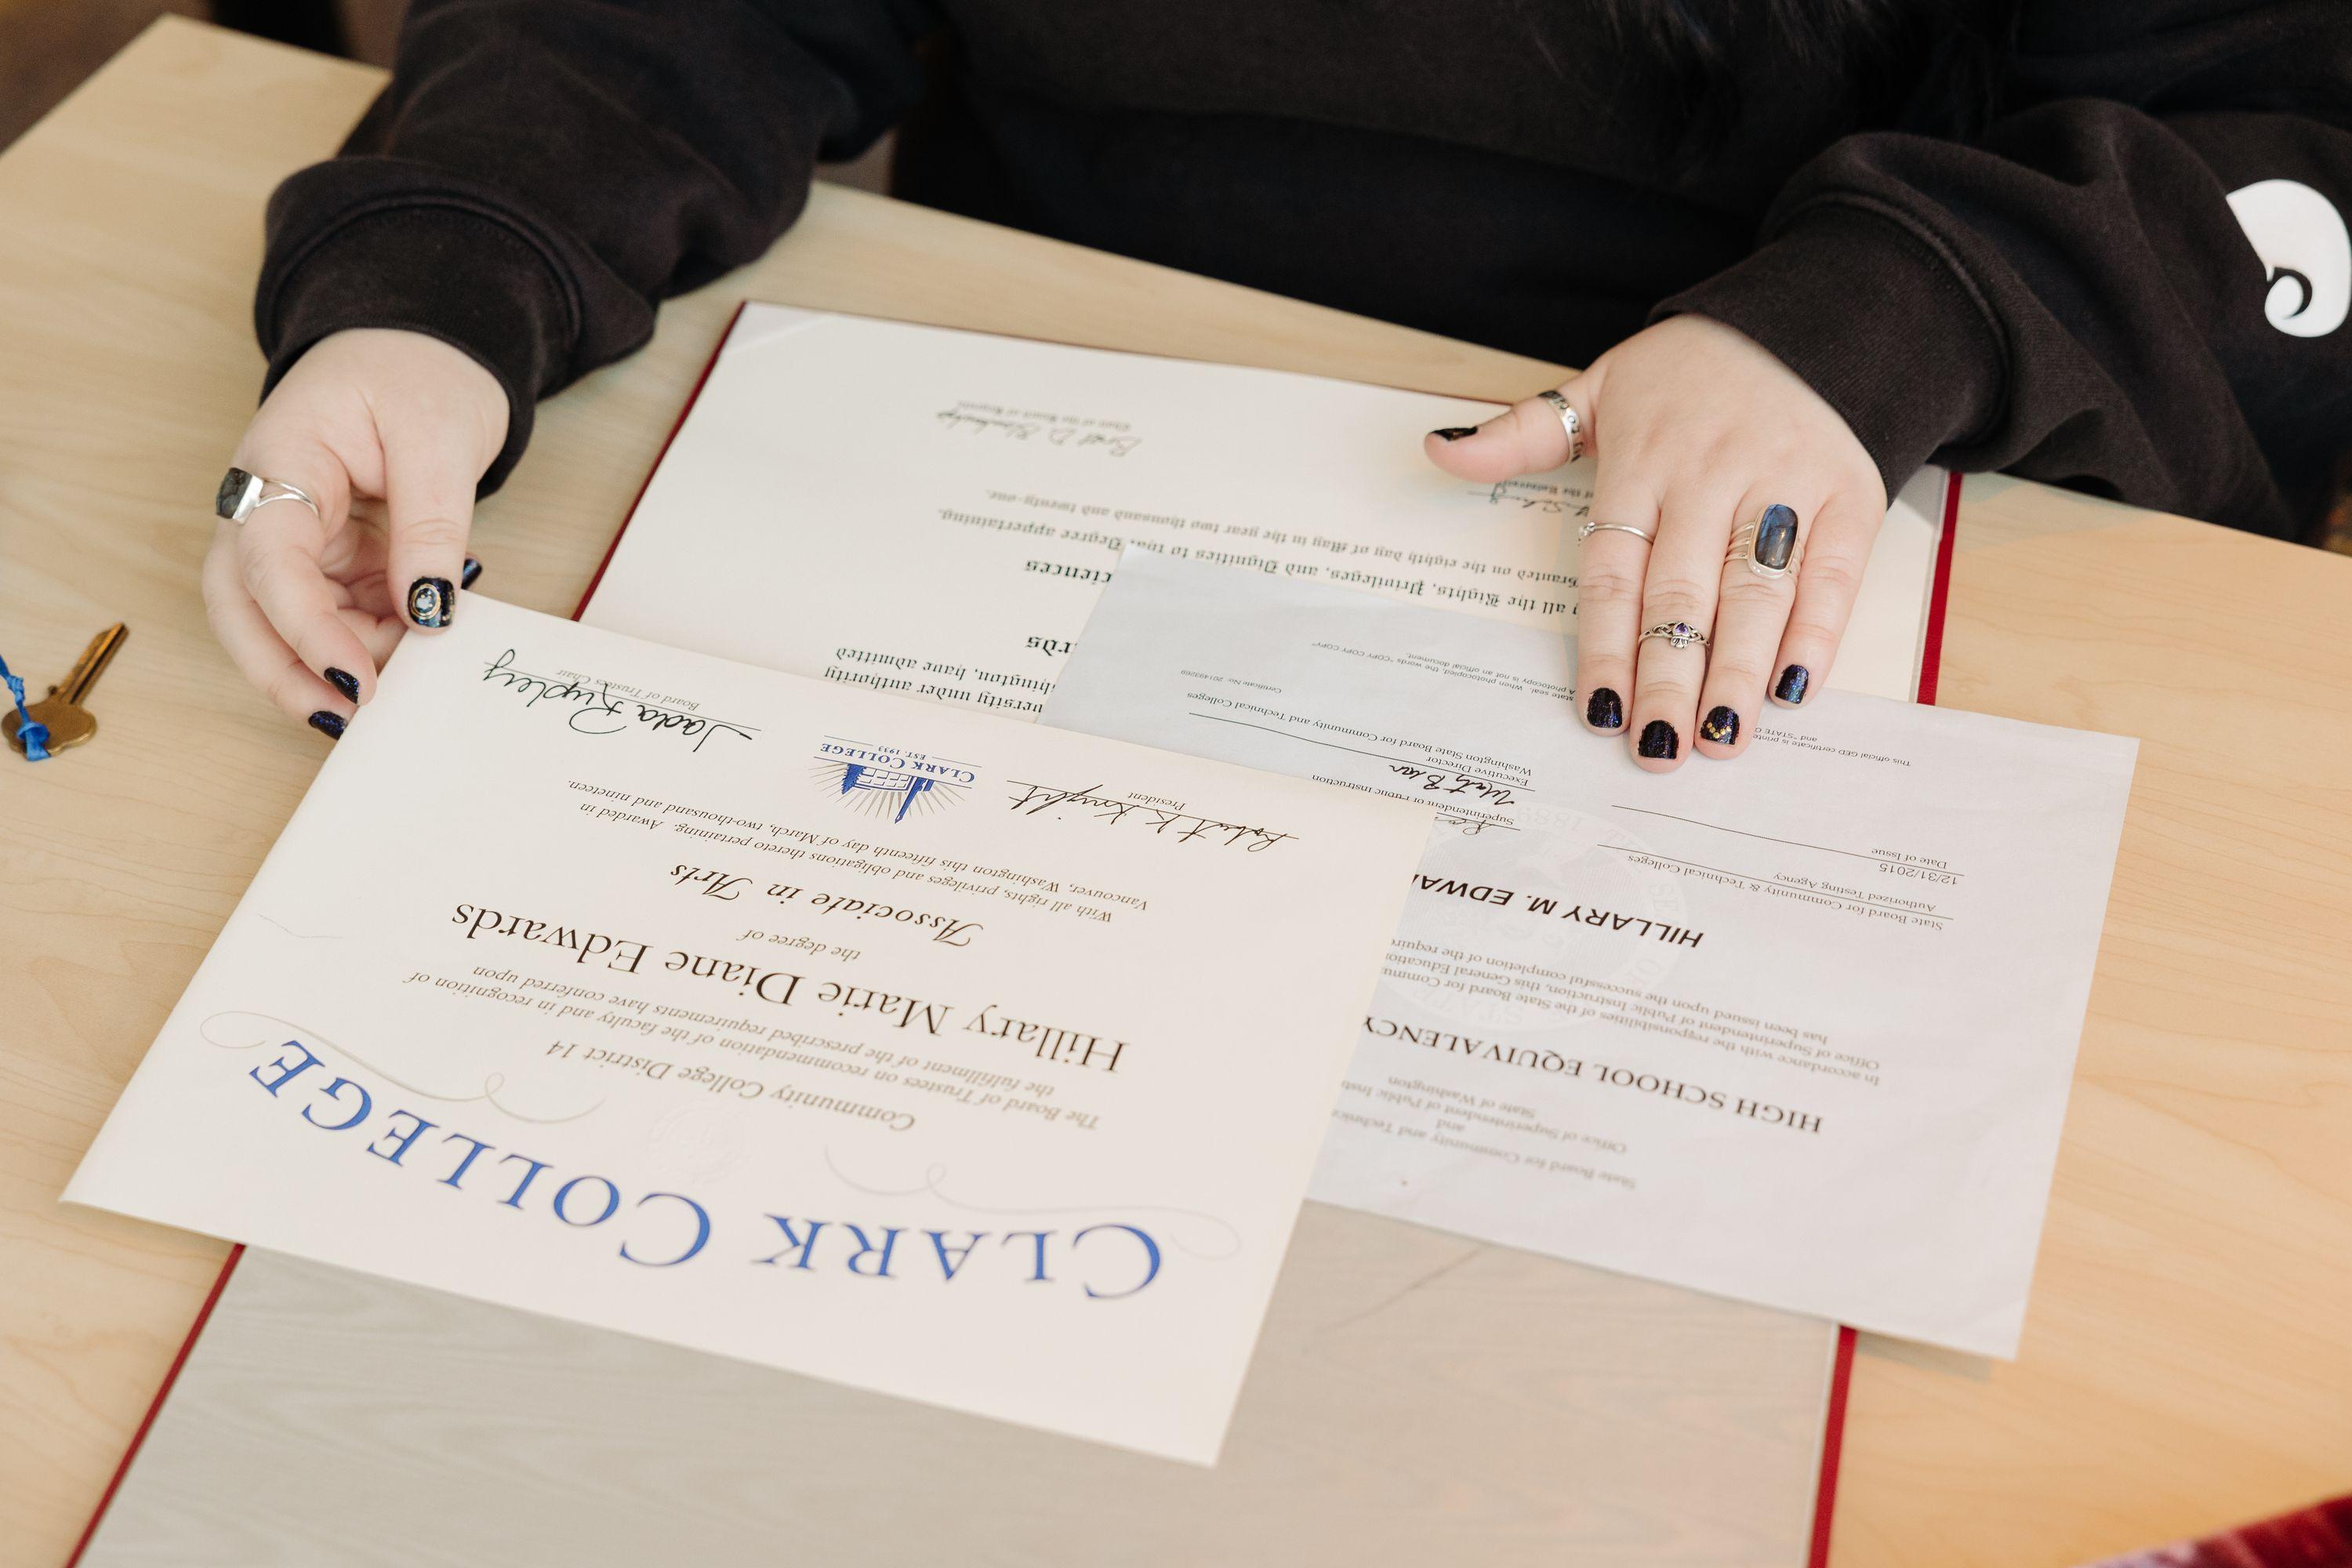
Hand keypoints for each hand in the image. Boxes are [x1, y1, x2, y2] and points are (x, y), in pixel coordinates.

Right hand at [203, 328, 507, 735]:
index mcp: (279, 460)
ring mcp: (290, 533)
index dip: (304, 628)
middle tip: (345, 723)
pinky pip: (331, 613)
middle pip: (240, 606)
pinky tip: (412, 644)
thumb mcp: (441, 441)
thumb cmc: (419, 375)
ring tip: (405, 680)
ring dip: (336, 659)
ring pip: (283, 621)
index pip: (268, 560)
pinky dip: (367, 639)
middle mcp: (265, 504)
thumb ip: (431, 527)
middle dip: (284, 672)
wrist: (420, 348)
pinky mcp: (323, 555)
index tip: (354, 676)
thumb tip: (430, 612)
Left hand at [1424, 315, 1883, 769]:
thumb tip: (1436, 450)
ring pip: (1755, 592)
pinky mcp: (1849, 495)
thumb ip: (1524, 433)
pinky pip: (1832, 574)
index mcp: (1643, 461)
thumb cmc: (1695, 370)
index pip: (1613, 572)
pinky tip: (1793, 689)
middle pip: (1682, 595)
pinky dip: (1816, 633)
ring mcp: (1783, 485)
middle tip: (1659, 750)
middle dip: (1669, 678)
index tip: (1600, 713)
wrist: (1816, 315)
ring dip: (1738, 672)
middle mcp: (1709, 477)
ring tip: (1721, 738)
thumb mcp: (1602, 384)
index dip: (1606, 648)